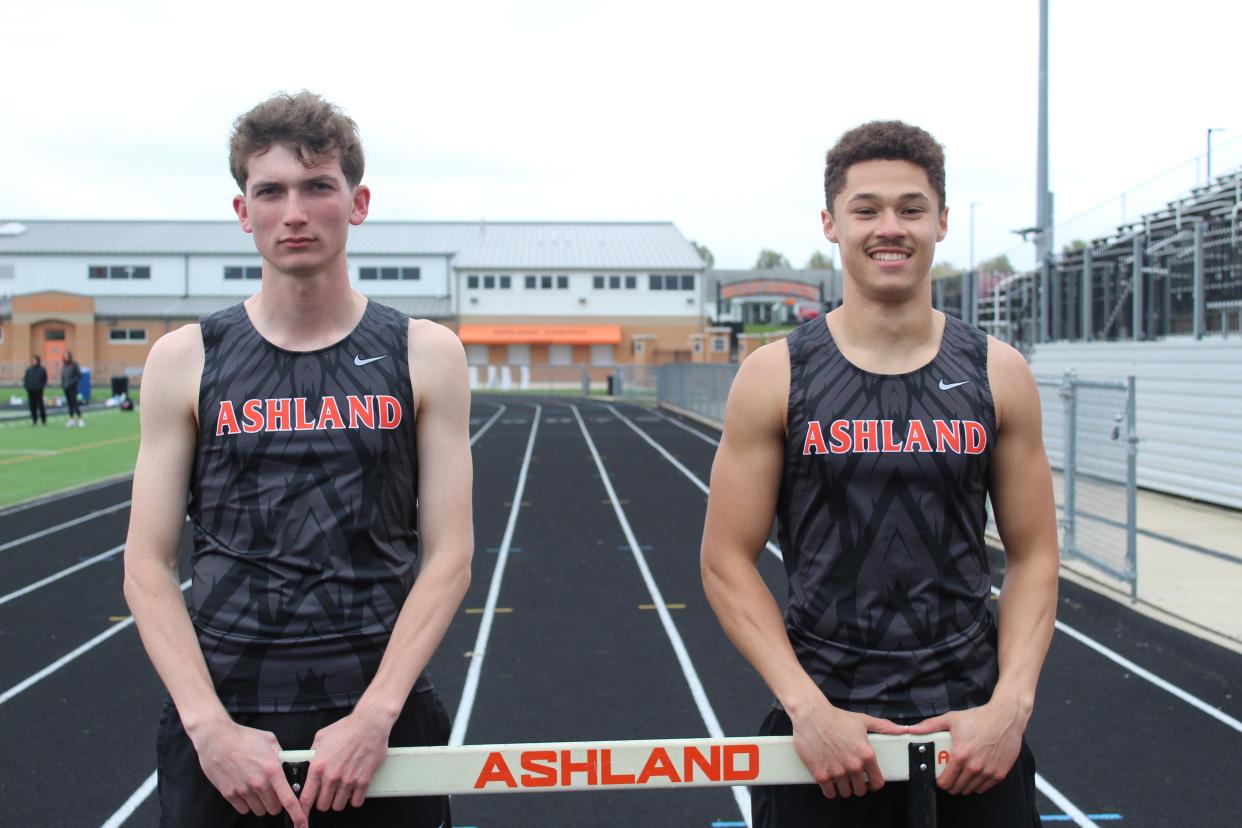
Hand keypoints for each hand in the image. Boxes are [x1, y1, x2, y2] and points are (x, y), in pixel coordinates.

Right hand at [192, 719, 307, 827]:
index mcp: (272, 770)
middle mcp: (259, 783)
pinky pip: (243, 809)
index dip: (297, 814)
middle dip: (276, 802)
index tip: (302, 824)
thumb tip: (287, 763)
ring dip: (261, 803)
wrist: (216, 738)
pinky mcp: (229, 794)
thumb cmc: (243, 737)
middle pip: (274, 808)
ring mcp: (243, 790)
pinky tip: (245, 791)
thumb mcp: (269, 741)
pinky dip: (246, 804)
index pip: (288, 799)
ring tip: (256, 788)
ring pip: (259, 810)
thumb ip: (281, 755)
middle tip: (272, 791)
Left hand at [299, 705, 393, 812]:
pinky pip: (357, 801)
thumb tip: (308, 761)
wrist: (369, 723)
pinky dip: (355, 799)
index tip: (303, 813)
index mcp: (318, 766)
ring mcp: (348, 779)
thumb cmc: (347, 728)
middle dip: (323, 801)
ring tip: (341, 791)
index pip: (306, 797)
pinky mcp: (364, 780)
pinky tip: (354, 791)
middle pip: (323, 805)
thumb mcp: (321, 737)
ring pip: (339, 805)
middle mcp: (332, 776)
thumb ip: (312, 753)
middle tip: (327, 794)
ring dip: (339, 800)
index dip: (303, 809)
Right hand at [788, 695, 908, 798]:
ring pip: (845, 793)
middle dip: (856, 785)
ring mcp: (837, 772)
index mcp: (866, 755)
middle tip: (850, 777)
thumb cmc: (836, 717)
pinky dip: (829, 789)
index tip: (868, 782)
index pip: (877, 783)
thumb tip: (903, 729)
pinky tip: (828, 780)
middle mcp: (853, 766)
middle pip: (860, 790)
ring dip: (842, 787)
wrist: (811, 714)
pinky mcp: (821, 774)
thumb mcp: (863, 721)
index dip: (873, 784)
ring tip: (839, 777)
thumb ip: (885, 727)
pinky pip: (829, 793)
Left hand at [907, 698, 1024, 794]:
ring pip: (970, 790)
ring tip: (961, 774)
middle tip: (950, 775)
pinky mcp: (999, 774)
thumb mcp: (951, 719)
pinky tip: (975, 774)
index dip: (939, 781)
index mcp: (960, 755)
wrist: (1006, 718)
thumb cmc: (979, 718)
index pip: (945, 782)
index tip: (939, 777)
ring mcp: (988, 772)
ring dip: (963, 785)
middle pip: (956, 788)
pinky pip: (984, 788)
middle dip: (951, 783)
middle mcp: (974, 767)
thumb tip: (912, 730)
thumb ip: (930, 726)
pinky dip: (978, 784)